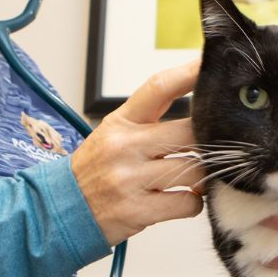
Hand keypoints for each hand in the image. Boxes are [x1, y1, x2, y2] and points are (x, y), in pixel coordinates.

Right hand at [69, 60, 204, 244]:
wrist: (62, 209)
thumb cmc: (97, 168)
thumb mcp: (114, 132)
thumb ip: (151, 117)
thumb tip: (200, 104)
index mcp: (121, 122)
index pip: (159, 88)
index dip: (189, 74)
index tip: (211, 66)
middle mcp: (125, 147)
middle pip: (189, 132)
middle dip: (210, 139)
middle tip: (215, 145)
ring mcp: (130, 180)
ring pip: (195, 170)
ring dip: (204, 175)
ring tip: (195, 177)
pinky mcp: (137, 211)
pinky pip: (188, 203)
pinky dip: (194, 202)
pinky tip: (182, 199)